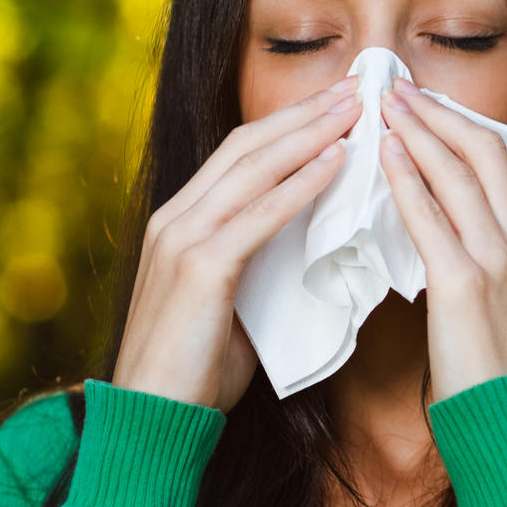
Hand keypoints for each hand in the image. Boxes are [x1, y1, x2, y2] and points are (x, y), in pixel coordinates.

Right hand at [112, 74, 363, 411]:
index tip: (336, 102)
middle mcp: (176, 217)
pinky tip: (337, 161)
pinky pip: (261, 213)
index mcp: (180, 220)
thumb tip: (307, 237)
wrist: (152, 420)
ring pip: (254, 167)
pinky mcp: (200, 267)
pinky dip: (302, 183)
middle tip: (355, 86)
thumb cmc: (195, 368)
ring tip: (354, 109)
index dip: (289, 122)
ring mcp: (183, 238)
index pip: (240, 152)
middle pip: (249, 145)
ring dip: (311, 133)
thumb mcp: (228, 300)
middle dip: (305, 112)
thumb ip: (256, 259)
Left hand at [377, 76, 506, 403]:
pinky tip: (386, 155)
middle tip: (400, 89)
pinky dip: (409, 177)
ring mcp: (500, 260)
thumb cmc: (500, 376)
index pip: (499, 165)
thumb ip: (488, 265)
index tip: (426, 107)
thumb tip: (449, 232)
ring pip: (460, 172)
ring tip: (386, 105)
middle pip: (484, 152)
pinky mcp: (466, 283)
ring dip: (421, 130)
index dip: (460, 127)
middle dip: (440, 113)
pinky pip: (432, 215)